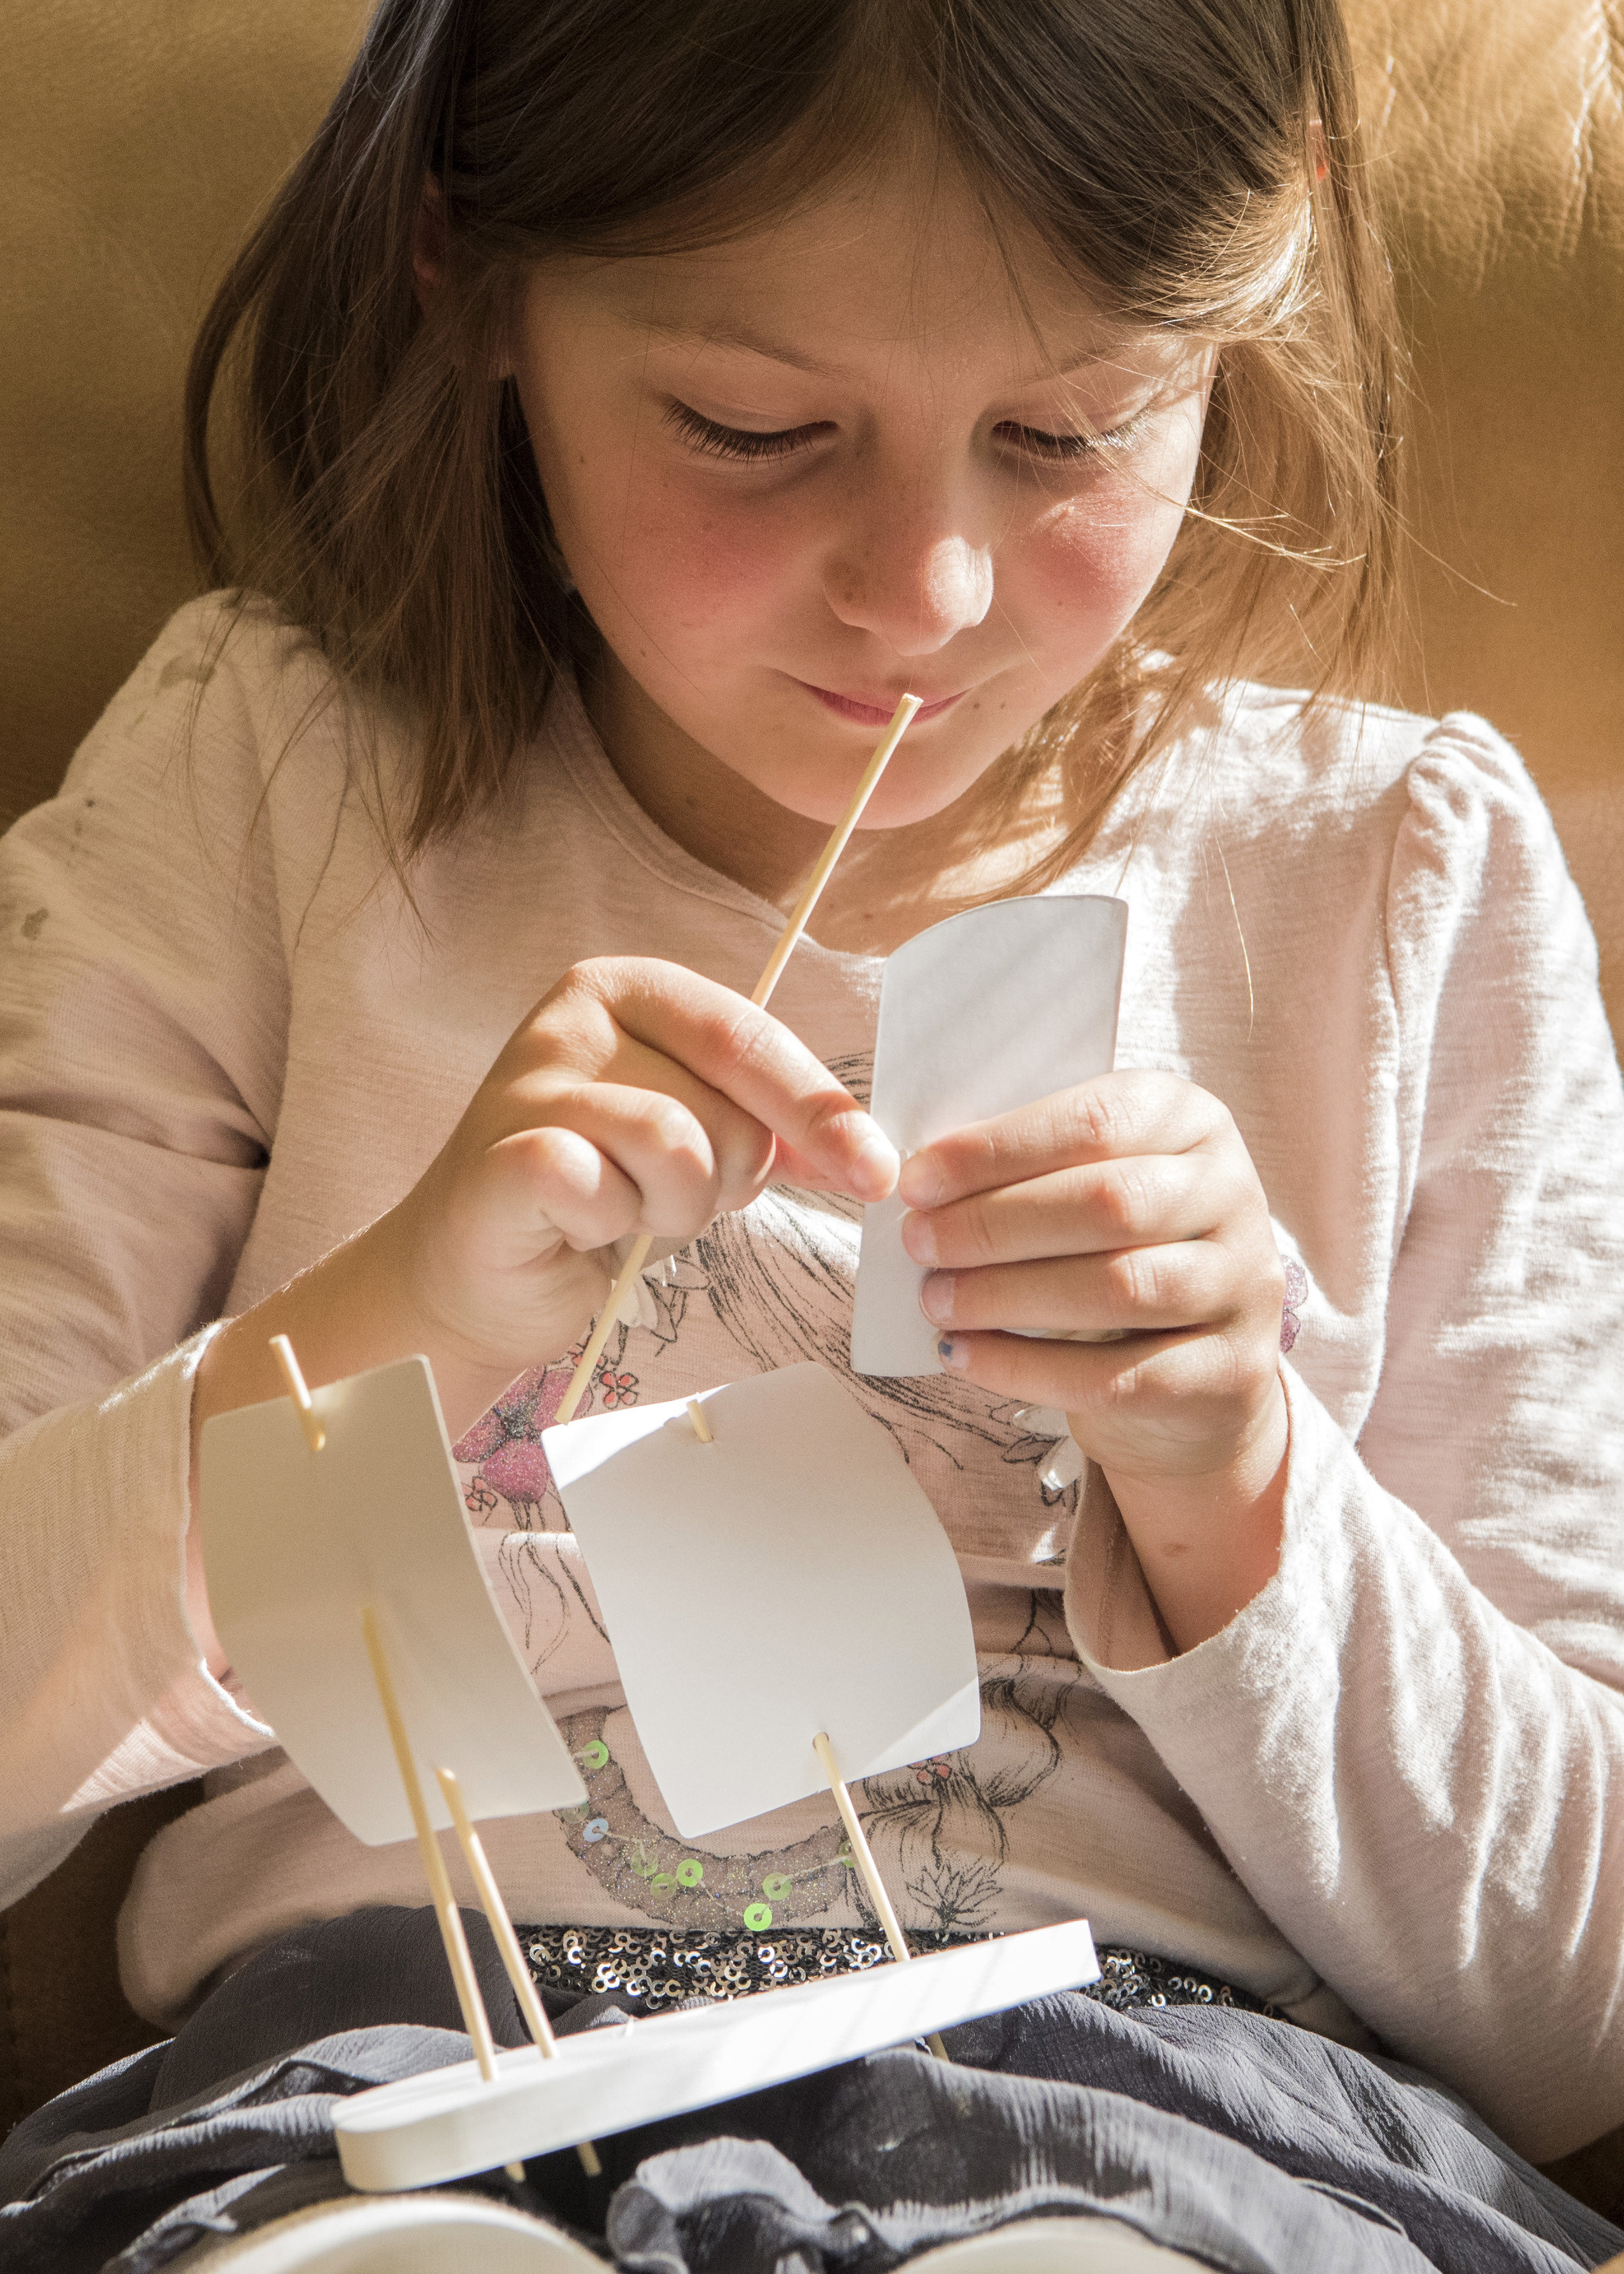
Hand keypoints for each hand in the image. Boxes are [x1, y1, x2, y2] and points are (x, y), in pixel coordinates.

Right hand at [385, 956, 896, 1396]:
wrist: (483, 1273)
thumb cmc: (601, 1197)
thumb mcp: (703, 1144)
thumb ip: (772, 1124)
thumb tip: (871, 1149)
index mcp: (629, 987)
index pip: (752, 1037)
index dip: (821, 1110)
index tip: (877, 1172)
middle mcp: (573, 1015)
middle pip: (724, 1105)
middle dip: (725, 1180)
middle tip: (664, 1197)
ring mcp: (527, 1079)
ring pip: (676, 1148)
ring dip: (670, 1210)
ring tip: (622, 1213)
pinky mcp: (500, 1154)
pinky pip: (607, 1190)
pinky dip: (609, 1227)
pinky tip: (577, 1227)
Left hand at [896, 1070, 1287, 1650]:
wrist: (1194, 1374)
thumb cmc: (1111, 1254)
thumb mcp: (1083, 1187)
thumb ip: (1024, 1169)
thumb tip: (920, 1176)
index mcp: (1190, 1121)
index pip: (1096, 1121)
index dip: (998, 1150)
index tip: (916, 1179)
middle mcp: (1231, 1194)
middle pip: (1109, 1203)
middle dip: (995, 1224)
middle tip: (918, 1243)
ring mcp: (1241, 1286)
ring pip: (1118, 1288)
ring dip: (1006, 1296)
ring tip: (935, 1301)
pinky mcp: (1229, 1373)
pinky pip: (1116, 1375)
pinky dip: (1025, 1369)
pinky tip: (962, 1356)